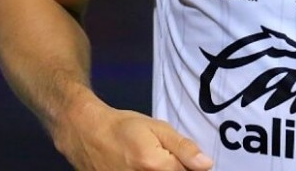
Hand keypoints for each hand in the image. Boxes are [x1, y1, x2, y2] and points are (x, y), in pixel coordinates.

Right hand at [54, 100, 212, 170]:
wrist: (88, 133)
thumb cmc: (124, 127)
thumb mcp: (157, 128)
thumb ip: (183, 148)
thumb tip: (207, 165)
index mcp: (155, 166)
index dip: (190, 166)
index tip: (183, 159)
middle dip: (175, 169)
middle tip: (162, 159)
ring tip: (150, 162)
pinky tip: (141, 167)